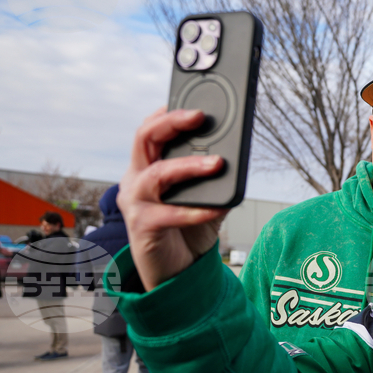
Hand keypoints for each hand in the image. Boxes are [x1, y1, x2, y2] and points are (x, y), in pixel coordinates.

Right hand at [118, 107, 227, 290]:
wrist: (174, 272)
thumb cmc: (187, 231)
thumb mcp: (204, 198)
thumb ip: (214, 179)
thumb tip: (237, 157)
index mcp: (147, 167)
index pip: (150, 129)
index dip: (167, 112)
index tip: (191, 100)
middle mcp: (135, 179)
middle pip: (144, 138)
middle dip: (172, 122)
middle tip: (200, 117)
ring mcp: (135, 203)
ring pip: (158, 174)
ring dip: (189, 166)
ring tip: (217, 164)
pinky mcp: (142, 227)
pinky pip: (170, 214)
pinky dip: (196, 211)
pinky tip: (216, 209)